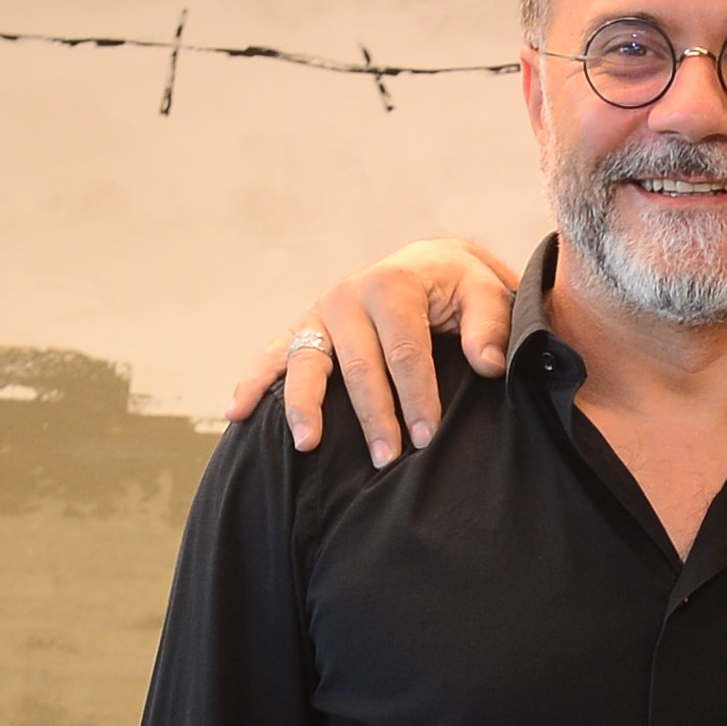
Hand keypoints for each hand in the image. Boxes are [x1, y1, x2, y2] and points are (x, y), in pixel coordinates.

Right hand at [220, 235, 519, 463]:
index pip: (405, 352)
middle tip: (386, 461)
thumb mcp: (487, 295)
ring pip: (308, 363)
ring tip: (307, 445)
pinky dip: (255, 382)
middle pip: (358, 366)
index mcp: (394, 285)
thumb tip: (488, 363)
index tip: (426, 439)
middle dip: (372, 417)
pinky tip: (237, 413)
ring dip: (305, 406)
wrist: (430, 264)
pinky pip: (274, 356)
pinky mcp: (304, 327)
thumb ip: (489, 325)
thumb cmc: (461, 289)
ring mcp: (320, 312)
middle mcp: (350, 295)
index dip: (416, 397)